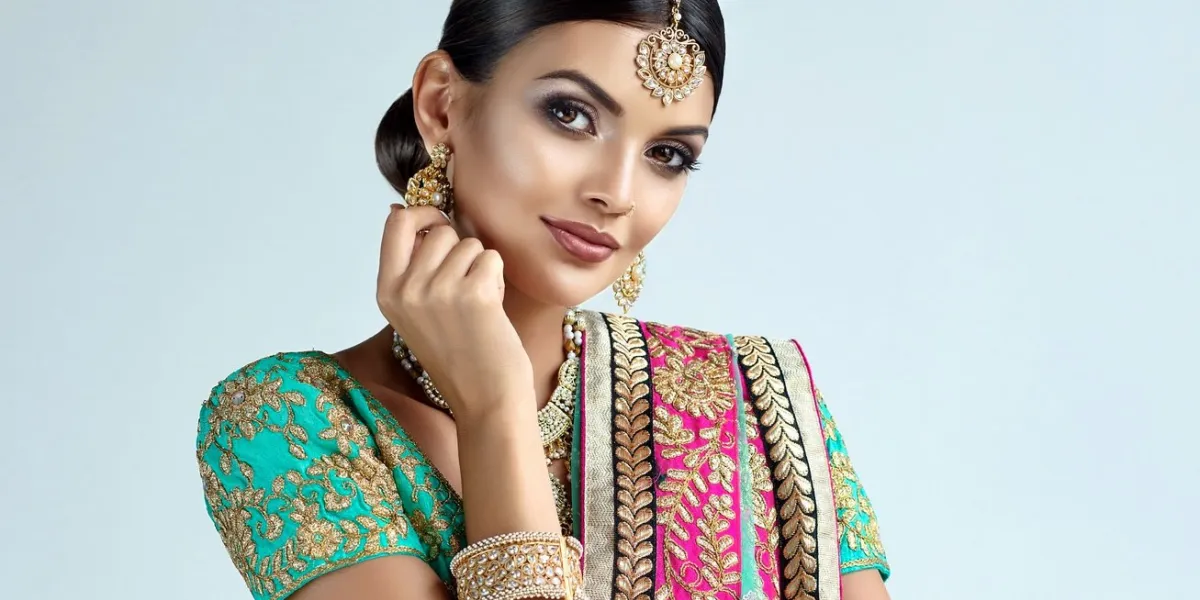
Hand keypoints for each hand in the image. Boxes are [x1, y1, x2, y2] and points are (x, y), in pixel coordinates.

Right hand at [376, 205, 534, 418]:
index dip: (423, 214)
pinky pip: (491, 258)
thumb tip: (399, 211)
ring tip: (478, 303)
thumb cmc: (458, 355)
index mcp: (386, 292)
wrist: (485, 399)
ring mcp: (437, 291)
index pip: (395, 224)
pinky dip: (498, 278)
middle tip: (465, 285)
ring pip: (469, 243)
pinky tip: (492, 309)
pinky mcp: (472, 293)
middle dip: (460, 249)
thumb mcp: (414, 311)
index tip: (439, 225)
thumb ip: (409, 266)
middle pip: (439, 231)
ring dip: (481, 267)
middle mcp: (406, 290)